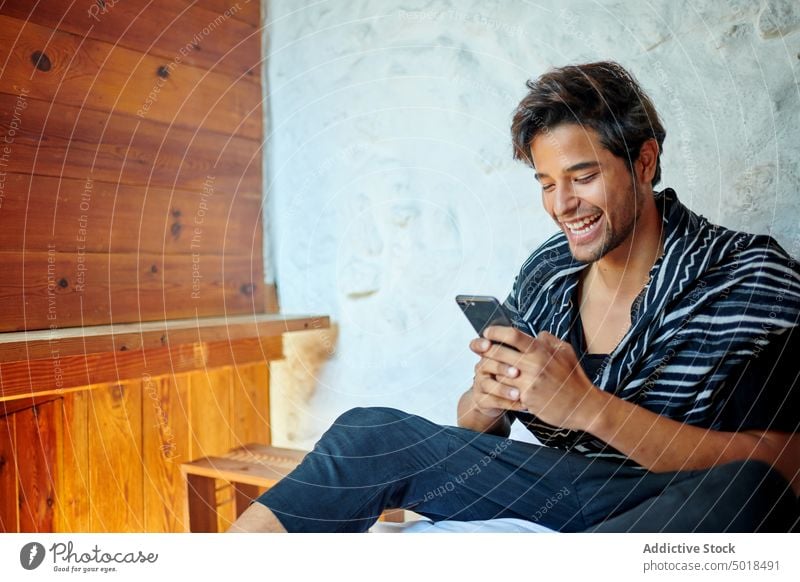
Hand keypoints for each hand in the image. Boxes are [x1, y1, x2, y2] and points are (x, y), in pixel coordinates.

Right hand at [467, 336, 528, 417]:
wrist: (493, 397)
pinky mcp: (482, 399)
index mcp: (489, 354)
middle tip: (517, 372)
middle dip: (502, 367)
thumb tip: (543, 336)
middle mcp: (482, 367)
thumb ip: (524, 347)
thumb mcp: (513, 358)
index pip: (479, 345)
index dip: (481, 344)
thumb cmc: (507, 374)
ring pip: (489, 385)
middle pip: (487, 363)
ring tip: (519, 393)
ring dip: (504, 389)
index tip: (488, 344)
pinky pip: (494, 401)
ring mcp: (481, 384)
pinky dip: (509, 404)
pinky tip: (522, 404)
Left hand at [478, 326, 602, 430]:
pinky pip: (505, 390)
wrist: (583, 406)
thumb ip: (548, 340)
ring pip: (498, 372)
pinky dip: (498, 386)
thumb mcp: (566, 352)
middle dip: (484, 349)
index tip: (487, 332)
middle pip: (498, 352)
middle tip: (477, 347)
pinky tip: (494, 383)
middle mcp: (534, 365)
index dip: (496, 331)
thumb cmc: (574, 378)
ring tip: (483, 365)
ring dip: (488, 368)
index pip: (513, 335)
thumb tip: (534, 334)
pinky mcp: (527, 399)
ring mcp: (529, 383)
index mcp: (542, 351)